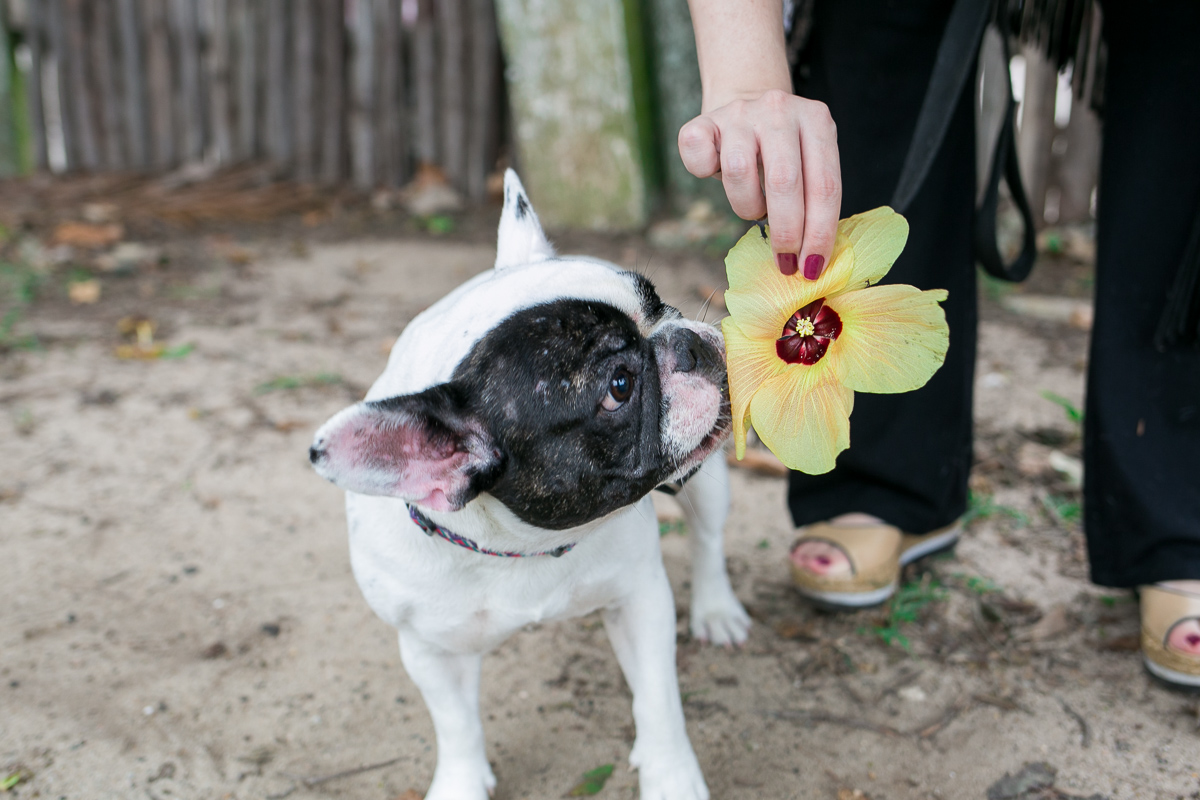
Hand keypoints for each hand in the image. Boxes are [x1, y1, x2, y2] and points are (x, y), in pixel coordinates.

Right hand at [678, 90, 840, 278]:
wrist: (744, 104)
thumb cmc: (780, 150)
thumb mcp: (807, 162)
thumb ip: (813, 197)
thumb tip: (812, 259)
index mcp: (816, 120)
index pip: (825, 185)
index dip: (819, 233)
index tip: (812, 267)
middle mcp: (779, 110)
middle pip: (784, 182)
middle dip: (787, 233)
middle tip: (785, 261)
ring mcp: (740, 112)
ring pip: (738, 172)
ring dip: (747, 206)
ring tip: (754, 207)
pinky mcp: (704, 121)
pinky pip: (698, 157)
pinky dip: (705, 174)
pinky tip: (715, 173)